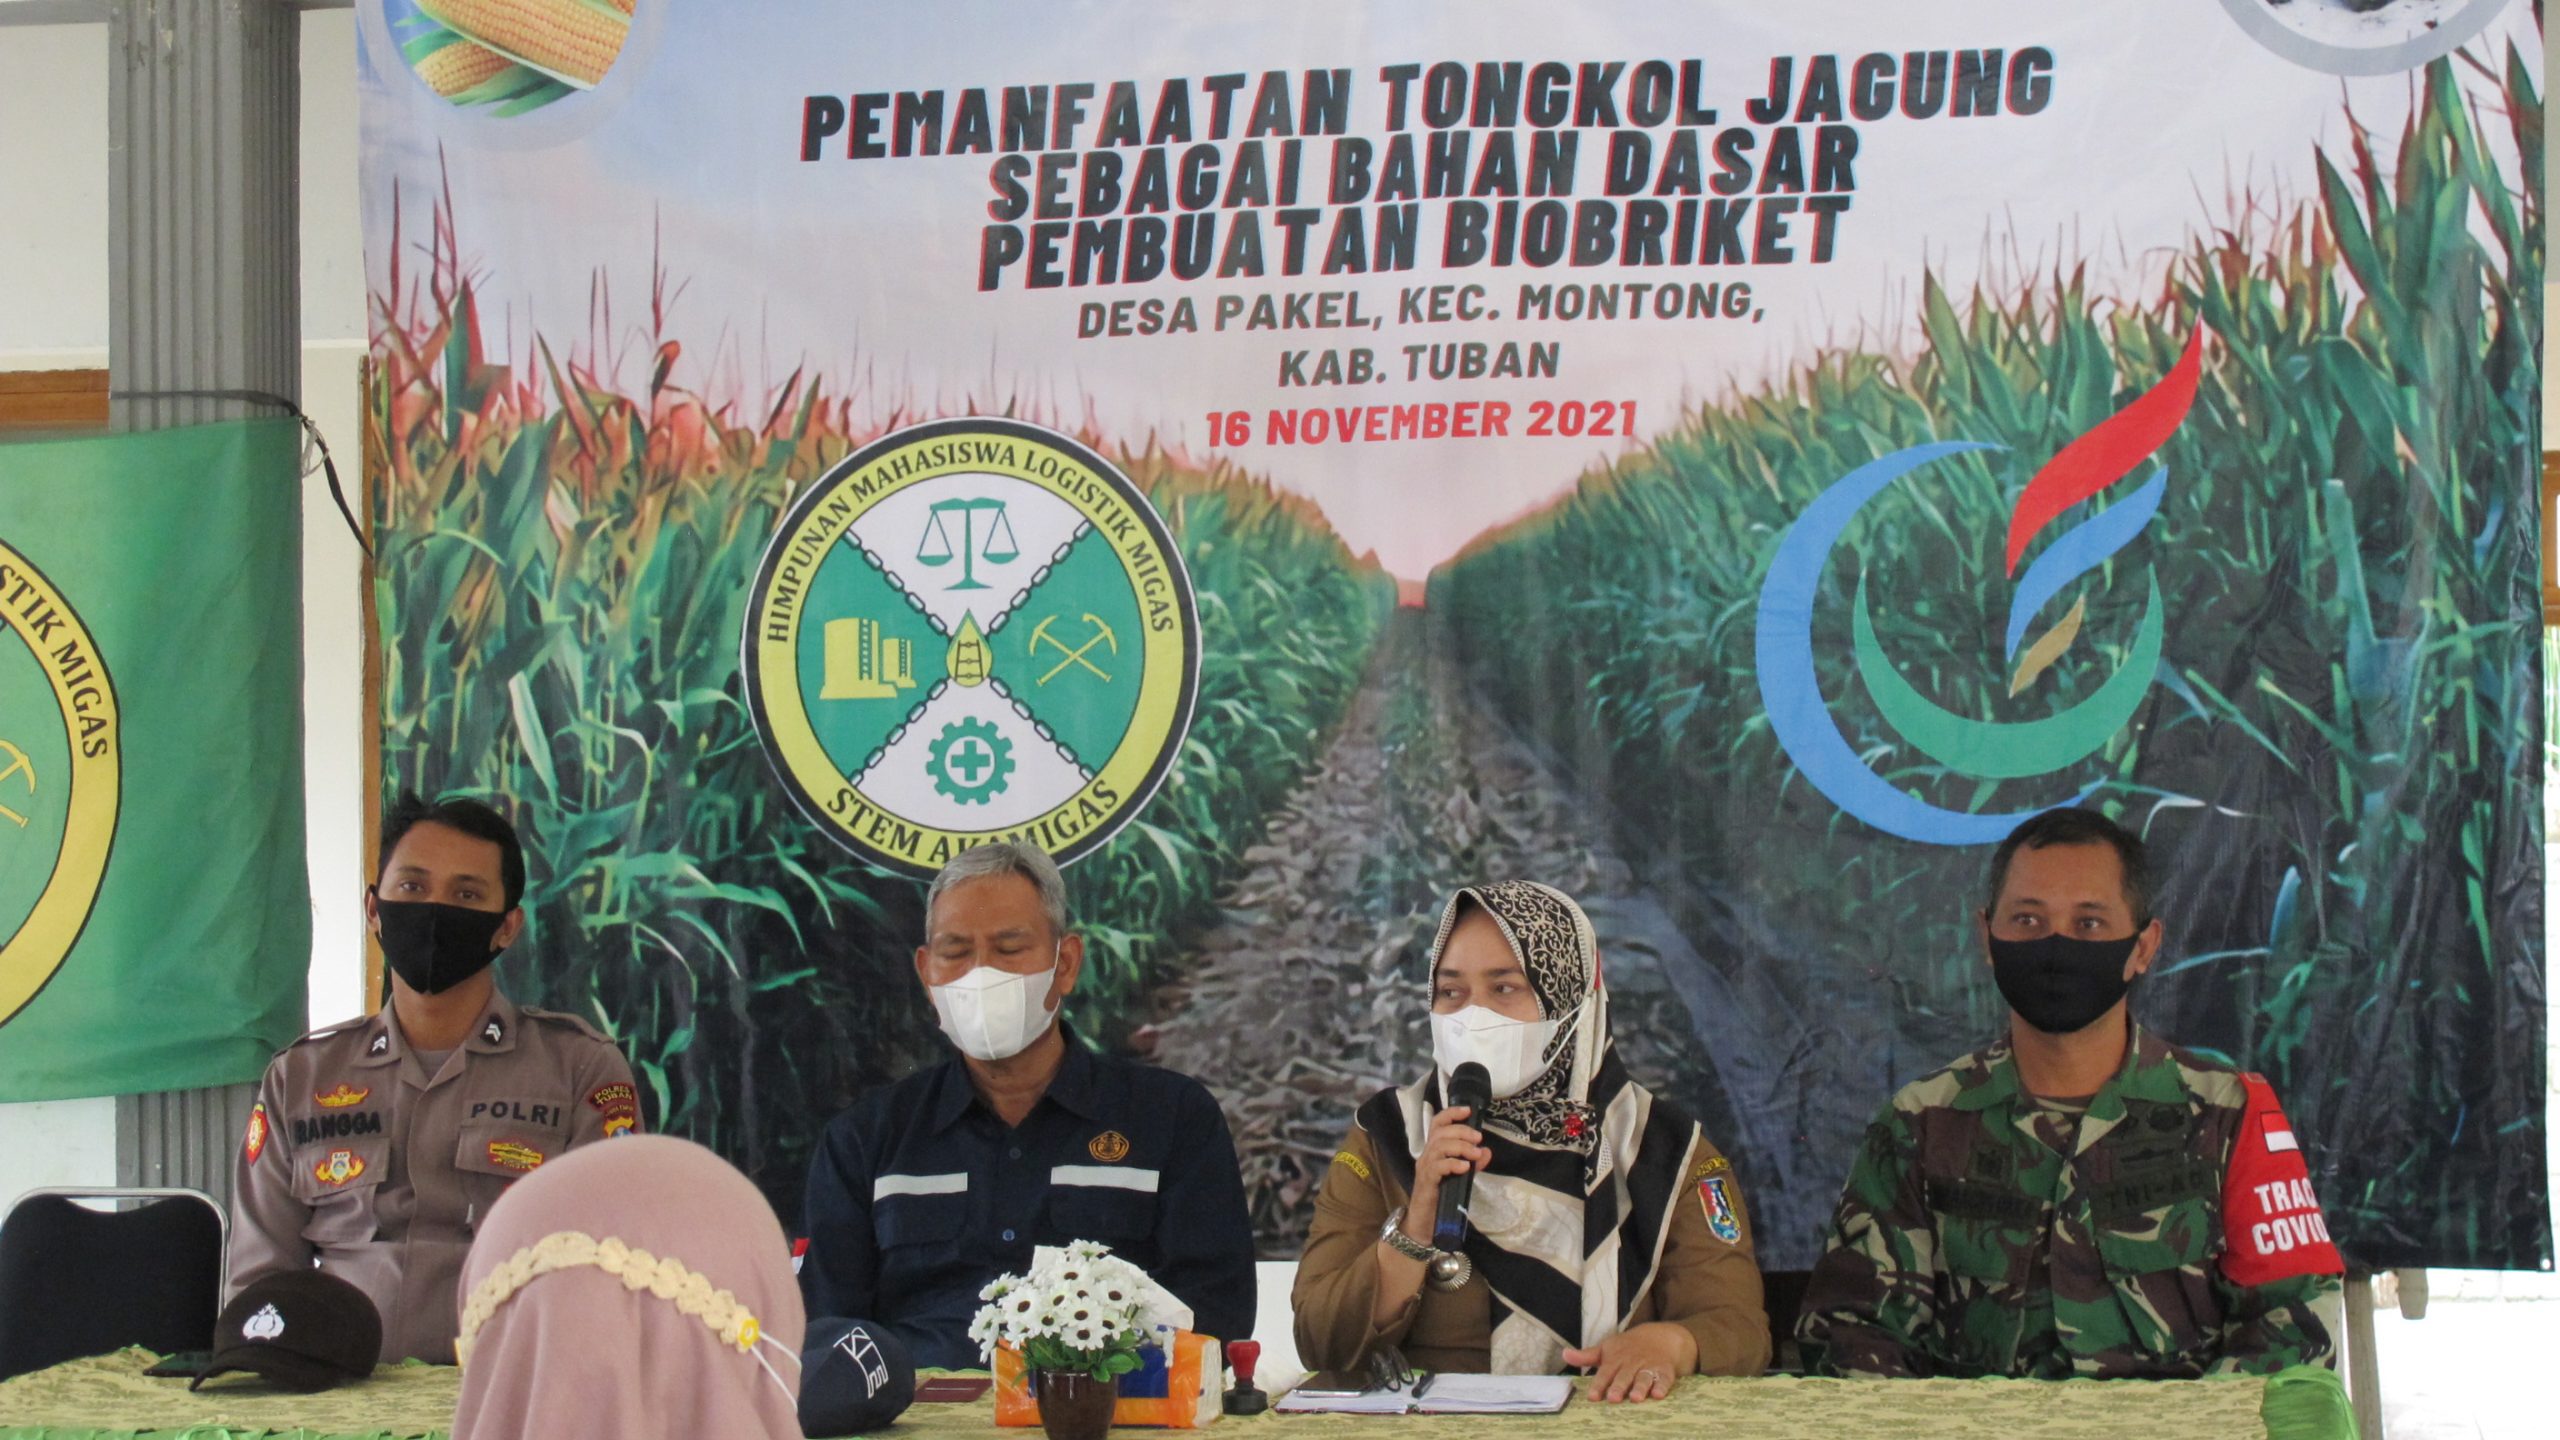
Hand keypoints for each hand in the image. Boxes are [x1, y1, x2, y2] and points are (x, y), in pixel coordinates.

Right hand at [1400, 1105, 1490, 1243]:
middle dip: (1461, 1130)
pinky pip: (1437, 1167)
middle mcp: (1427, 1155)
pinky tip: (1465, 1167)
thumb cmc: (1441, 1197)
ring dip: (1459, 1146)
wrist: (1424, 1222)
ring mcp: (1425, 1168)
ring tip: (1475, 1153)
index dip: (1451, 1113)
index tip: (1468, 1110)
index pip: (1438, 1123)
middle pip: (1440, 1132)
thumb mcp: (1460, 1177)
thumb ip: (1472, 1163)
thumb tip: (1487, 1151)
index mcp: (1434, 1150)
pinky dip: (1452, 1164)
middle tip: (1478, 1138)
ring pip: (1439, 1147)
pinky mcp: (1426, 1182)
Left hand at [1563, 1323, 1695, 1403]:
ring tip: (1636, 1398)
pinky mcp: (1664, 1371)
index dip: (1599, 1384)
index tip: (1593, 1397)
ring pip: (1643, 1377)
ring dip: (1640, 1387)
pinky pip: (1664, 1379)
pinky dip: (1662, 1386)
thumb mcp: (1606, 1349)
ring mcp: (1648, 1366)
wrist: (1660, 1337)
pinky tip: (1658, 1394)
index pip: (1605, 1373)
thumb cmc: (1627, 1348)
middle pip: (1624, 1376)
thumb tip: (1564, 1354)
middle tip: (1613, 1398)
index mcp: (1615, 1359)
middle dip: (1619, 1387)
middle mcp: (1631, 1363)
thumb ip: (1586, 1356)